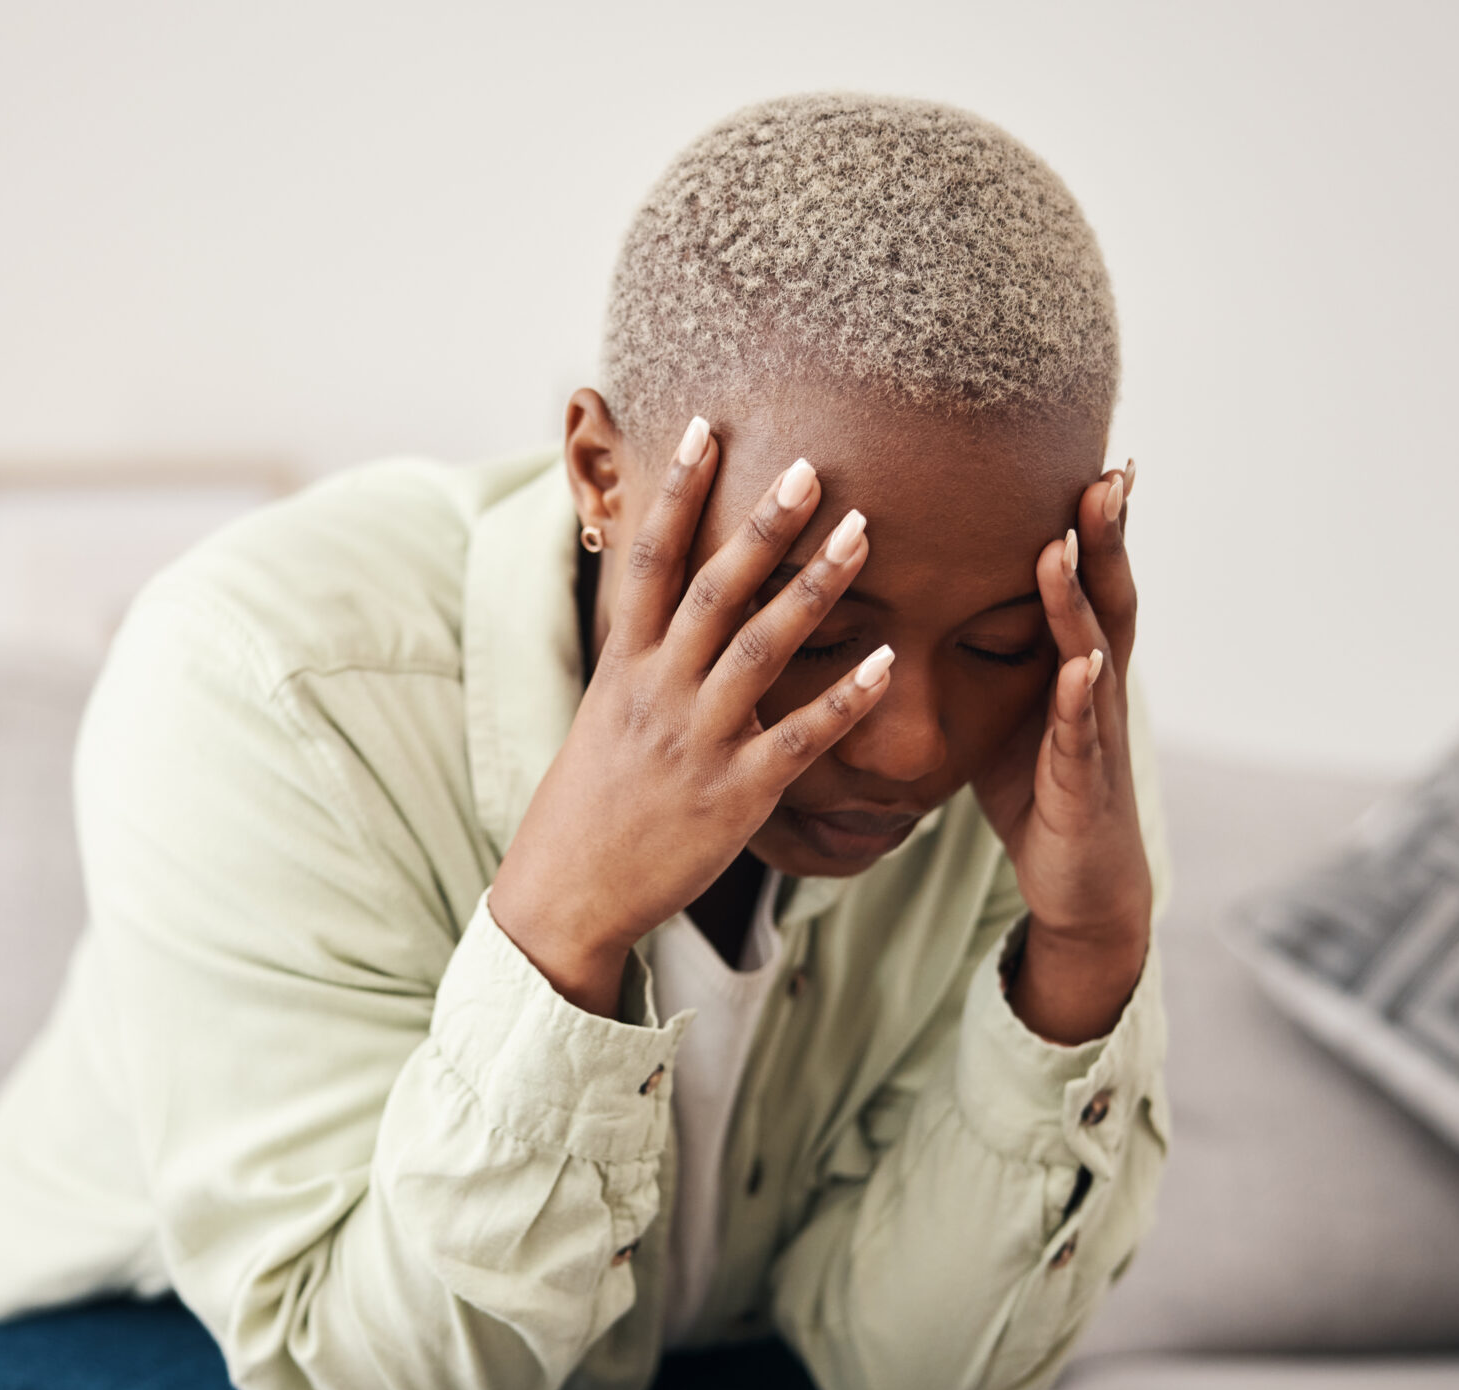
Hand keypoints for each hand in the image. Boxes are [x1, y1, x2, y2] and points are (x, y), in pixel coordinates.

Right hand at [490, 419, 893, 1016]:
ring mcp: (697, 742)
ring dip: (816, 586)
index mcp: (623, 666)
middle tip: (811, 466)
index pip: (647, 560)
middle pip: (713, 589)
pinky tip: (891, 658)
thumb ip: (644, 660)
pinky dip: (848, 697)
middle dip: (762, 524)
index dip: (676, 492)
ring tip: (864, 532)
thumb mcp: (604, 716)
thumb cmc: (588, 805)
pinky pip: (801, 737)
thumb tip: (667, 608)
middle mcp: (658, 692)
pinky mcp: (735, 795)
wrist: (566, 894)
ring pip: (762, 648)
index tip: (705, 427)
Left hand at [971, 462, 1153, 1044]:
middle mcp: (1094, 688)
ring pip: (1094, 656)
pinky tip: (1077, 667)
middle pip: (1106, 599)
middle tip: (1108, 472)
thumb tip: (929, 591)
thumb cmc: (1038, 789)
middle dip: (1106, 537)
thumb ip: (986, 648)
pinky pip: (1079, 737)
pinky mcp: (1080, 786)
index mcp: (1072, 664)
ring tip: (1070, 545)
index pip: (1084, 580)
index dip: (1090, 524)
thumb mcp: (1005, 707)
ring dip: (1084, 600)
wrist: (1079, 883)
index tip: (1093, 457)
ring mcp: (1093, 735)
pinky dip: (1079, 699)